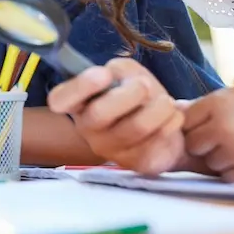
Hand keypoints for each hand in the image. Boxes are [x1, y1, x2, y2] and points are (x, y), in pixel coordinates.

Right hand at [47, 58, 183, 174]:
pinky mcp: (137, 163)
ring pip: (135, 127)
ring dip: (158, 107)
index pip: (60, 99)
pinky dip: (171, 123)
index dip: (80, 87)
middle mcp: (88, 129)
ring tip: (166, 101)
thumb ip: (120, 70)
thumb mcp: (126, 73)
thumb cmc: (137, 96)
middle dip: (129, 94)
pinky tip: (172, 119)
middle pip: (99, 113)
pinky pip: (156, 142)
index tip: (104, 74)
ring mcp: (110, 150)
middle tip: (144, 86)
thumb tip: (118, 77)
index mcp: (78, 104)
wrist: (164, 124)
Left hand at [183, 88, 233, 181]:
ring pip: (209, 162)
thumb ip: (201, 107)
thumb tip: (169, 109)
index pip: (184, 120)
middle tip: (230, 138)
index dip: (196, 126)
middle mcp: (225, 125)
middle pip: (192, 144)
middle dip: (206, 144)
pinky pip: (226, 176)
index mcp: (219, 103)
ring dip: (222, 159)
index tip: (211, 124)